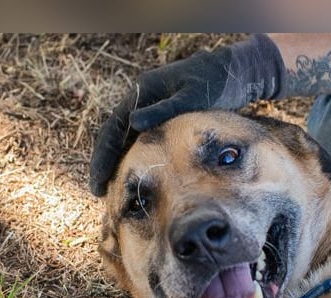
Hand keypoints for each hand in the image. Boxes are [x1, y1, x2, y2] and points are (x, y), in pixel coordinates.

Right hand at [89, 34, 285, 195]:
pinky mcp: (164, 117)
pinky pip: (143, 140)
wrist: (233, 73)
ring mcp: (152, 108)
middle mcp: (141, 99)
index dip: (102, 157)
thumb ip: (163, 109)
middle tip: (97, 192)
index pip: (112, 129)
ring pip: (127, 139)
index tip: (97, 182)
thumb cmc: (215, 83)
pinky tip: (139, 175)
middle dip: (104, 163)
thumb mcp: (191, 96)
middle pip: (114, 135)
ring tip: (113, 189)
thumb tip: (133, 124)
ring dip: (118, 162)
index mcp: (142, 92)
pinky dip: (136, 157)